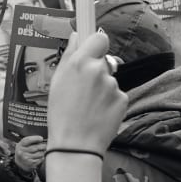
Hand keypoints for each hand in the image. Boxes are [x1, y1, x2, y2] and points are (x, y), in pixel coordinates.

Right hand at [11, 135, 46, 174]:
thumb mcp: (24, 144)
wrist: (19, 161)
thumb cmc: (24, 150)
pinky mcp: (30, 164)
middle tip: (45, 146)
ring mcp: (26, 158)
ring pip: (39, 154)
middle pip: (36, 147)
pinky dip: (42, 157)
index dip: (36, 138)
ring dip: (43, 152)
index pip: (29, 140)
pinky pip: (40, 159)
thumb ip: (31, 140)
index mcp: (21, 145)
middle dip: (42, 146)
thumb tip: (41, 139)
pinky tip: (40, 157)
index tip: (41, 139)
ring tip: (42, 151)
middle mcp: (22, 152)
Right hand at [44, 28, 127, 153]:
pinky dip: (109, 102)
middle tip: (84, 88)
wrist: (76, 145)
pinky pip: (116, 95)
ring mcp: (113, 86)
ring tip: (88, 106)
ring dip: (102, 89)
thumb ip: (68, 55)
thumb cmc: (61, 114)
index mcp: (80, 63)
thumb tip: (76, 36)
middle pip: (103, 61)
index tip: (93, 48)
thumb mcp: (57, 82)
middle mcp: (98, 70)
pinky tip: (98, 113)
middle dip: (96, 70)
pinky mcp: (123, 100)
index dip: (96, 44)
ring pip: (109, 80)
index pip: (99, 38)